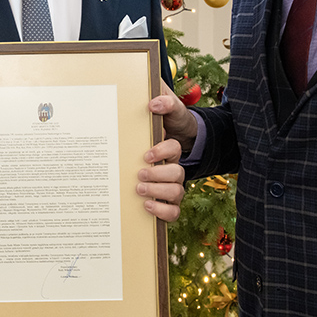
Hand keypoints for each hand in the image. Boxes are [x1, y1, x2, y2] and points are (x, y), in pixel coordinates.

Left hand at [137, 80, 190, 222]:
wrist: (151, 158)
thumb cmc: (153, 135)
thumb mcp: (161, 115)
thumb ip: (162, 103)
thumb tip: (153, 103)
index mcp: (170, 149)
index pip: (174, 148)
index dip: (162, 151)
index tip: (146, 154)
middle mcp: (173, 168)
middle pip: (177, 173)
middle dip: (159, 174)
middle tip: (140, 173)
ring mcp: (172, 187)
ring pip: (177, 192)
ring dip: (158, 191)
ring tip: (139, 189)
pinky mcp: (167, 203)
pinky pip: (173, 213)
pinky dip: (163, 211)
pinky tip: (147, 206)